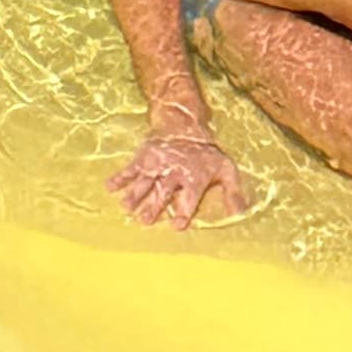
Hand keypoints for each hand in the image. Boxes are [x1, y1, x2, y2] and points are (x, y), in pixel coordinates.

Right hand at [112, 123, 254, 229]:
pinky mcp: (144, 157)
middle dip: (154, 206)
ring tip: (127, 207)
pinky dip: (120, 177)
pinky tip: (110, 186)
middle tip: (145, 220)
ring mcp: (157, 164)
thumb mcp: (227, 170)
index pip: (189, 198)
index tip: (177, 225)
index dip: (184, 212)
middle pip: (163, 192)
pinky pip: (130, 168)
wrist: (186, 126)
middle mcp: (174, 172)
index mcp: (194, 178)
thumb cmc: (207, 154)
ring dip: (135, 195)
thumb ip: (233, 193)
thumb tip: (241, 214)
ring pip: (145, 181)